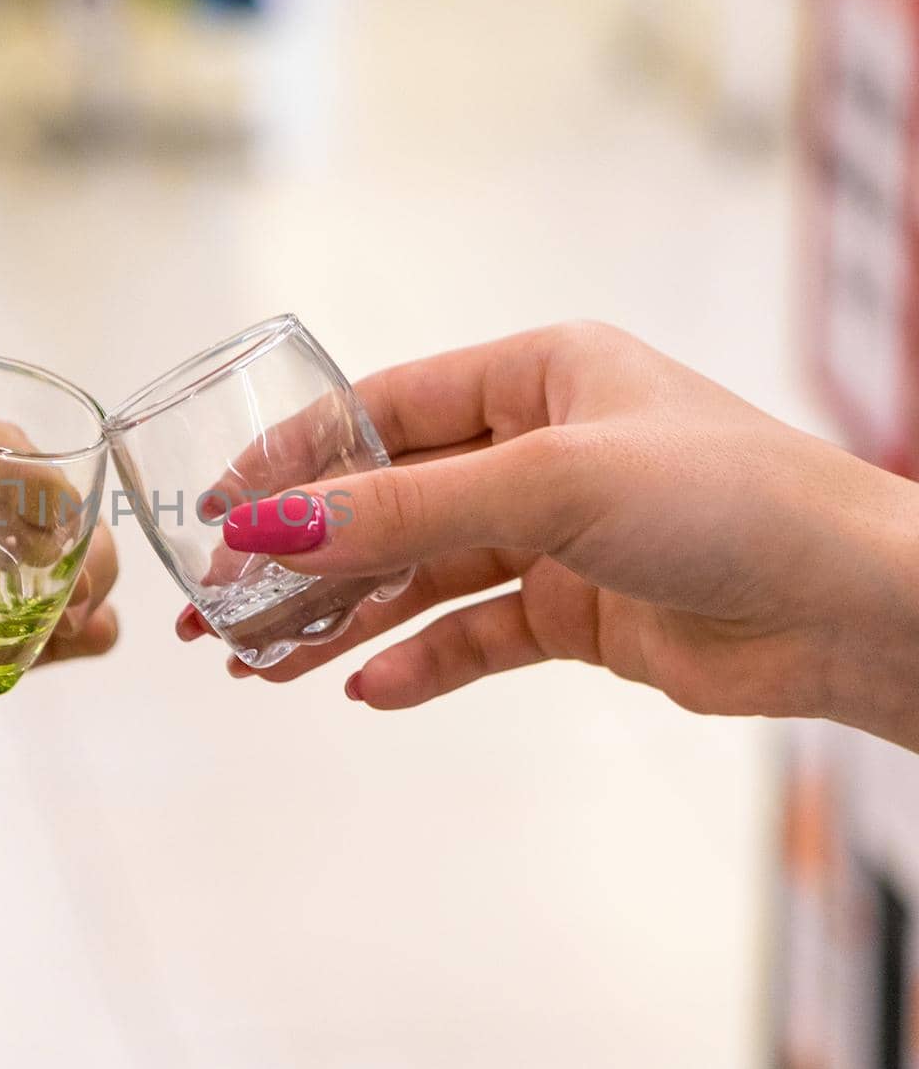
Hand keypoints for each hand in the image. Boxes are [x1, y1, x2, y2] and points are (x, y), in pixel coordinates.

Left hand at [0, 449, 117, 990]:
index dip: (15, 465)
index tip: (44, 507)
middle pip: (22, 504)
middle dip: (66, 525)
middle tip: (75, 576)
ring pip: (44, 566)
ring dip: (84, 576)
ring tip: (84, 617)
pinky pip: (38, 639)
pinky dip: (78, 635)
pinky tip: (91, 642)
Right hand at [181, 323, 918, 749]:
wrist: (858, 611)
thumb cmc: (730, 502)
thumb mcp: (551, 485)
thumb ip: (404, 510)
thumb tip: (270, 529)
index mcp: (535, 375)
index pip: (379, 410)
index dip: (290, 460)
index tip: (214, 512)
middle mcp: (536, 446)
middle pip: (386, 500)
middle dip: (301, 557)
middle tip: (215, 609)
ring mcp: (554, 532)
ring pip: (417, 575)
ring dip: (340, 620)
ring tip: (258, 667)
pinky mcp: (576, 610)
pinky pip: (472, 633)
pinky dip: (419, 663)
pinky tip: (365, 692)